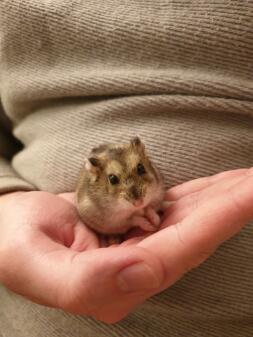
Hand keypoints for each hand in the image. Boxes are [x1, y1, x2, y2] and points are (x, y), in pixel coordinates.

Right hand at [0, 168, 252, 323]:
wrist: (6, 229)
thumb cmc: (12, 246)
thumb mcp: (33, 264)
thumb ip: (84, 282)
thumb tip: (143, 271)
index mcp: (112, 288)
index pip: (175, 255)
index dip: (214, 224)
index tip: (248, 194)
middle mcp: (132, 272)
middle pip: (191, 237)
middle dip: (227, 208)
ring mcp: (134, 248)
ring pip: (186, 222)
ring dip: (218, 199)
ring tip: (247, 178)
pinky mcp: (132, 227)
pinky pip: (170, 209)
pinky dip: (196, 195)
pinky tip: (219, 184)